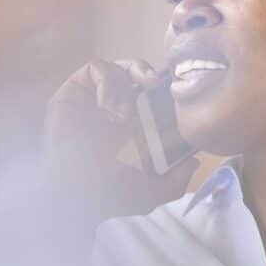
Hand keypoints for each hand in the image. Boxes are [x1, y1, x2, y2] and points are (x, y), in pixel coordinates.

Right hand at [43, 59, 199, 221]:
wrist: (75, 197)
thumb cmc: (106, 198)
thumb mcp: (151, 193)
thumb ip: (176, 181)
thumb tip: (194, 162)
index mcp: (127, 128)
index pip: (148, 96)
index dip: (163, 88)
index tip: (177, 90)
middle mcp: (108, 110)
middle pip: (133, 74)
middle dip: (149, 73)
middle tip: (159, 84)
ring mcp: (89, 100)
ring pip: (116, 67)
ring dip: (127, 81)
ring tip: (126, 112)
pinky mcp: (71, 94)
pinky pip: (94, 69)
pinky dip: (107, 81)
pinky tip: (109, 108)